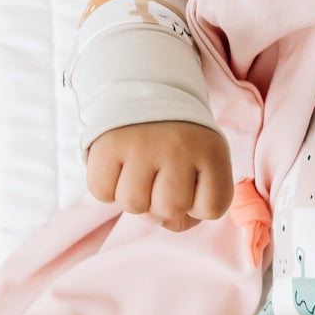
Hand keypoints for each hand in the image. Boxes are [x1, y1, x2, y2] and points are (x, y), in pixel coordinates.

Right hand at [85, 120, 233, 230]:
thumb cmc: (179, 143)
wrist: (145, 92)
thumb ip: (196, 203)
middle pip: (171, 209)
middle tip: (159, 177)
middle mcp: (179, 147)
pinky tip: (118, 168)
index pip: (212, 209)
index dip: (199, 206)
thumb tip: (166, 222)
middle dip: (163, 203)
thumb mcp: (204, 163)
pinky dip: (107, 188)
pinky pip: (102, 192)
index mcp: (212, 151)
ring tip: (139, 172)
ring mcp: (142, 146)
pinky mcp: (108, 145)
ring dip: (134, 197)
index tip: (193, 183)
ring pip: (134, 205)